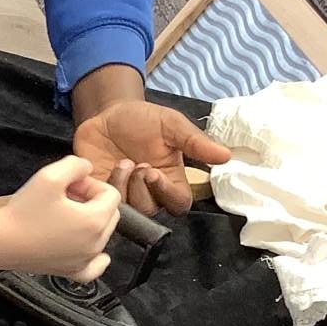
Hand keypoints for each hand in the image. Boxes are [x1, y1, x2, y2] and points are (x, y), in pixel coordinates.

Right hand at [0, 156, 120, 279]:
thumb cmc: (22, 212)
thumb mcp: (50, 175)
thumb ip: (76, 164)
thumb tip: (87, 168)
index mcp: (95, 220)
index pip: (110, 194)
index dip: (89, 184)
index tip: (68, 185)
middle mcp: (95, 243)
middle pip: (109, 214)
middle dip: (91, 201)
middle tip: (64, 198)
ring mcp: (84, 260)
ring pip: (102, 235)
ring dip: (87, 222)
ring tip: (62, 216)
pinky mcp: (71, 271)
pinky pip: (95, 266)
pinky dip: (95, 257)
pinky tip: (86, 247)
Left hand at [72, 96, 230, 218]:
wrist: (107, 113)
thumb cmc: (143, 119)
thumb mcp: (171, 124)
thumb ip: (195, 142)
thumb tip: (226, 156)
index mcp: (171, 180)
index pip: (178, 204)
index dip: (167, 193)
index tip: (154, 171)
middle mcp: (150, 194)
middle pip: (151, 212)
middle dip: (141, 189)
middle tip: (136, 163)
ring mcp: (124, 197)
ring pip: (127, 211)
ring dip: (122, 186)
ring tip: (121, 162)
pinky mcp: (100, 194)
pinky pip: (102, 205)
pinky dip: (102, 188)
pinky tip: (105, 168)